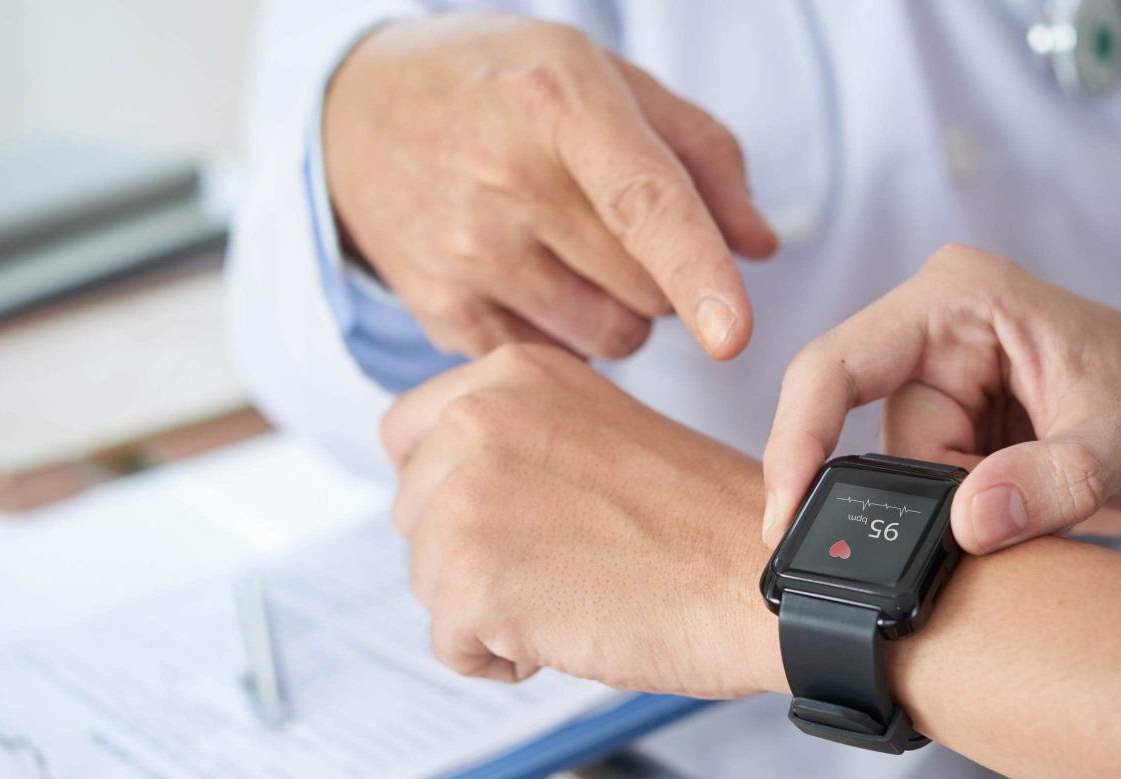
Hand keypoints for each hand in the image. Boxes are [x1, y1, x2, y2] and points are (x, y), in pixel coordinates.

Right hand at [326, 14, 775, 359]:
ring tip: (574, 252)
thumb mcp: (603, 77)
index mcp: (558, 101)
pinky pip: (553, 358)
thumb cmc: (502, 87)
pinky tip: (532, 279)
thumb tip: (760, 246)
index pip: (644, 202)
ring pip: (611, 335)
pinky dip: (568, 334)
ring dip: (621, 310)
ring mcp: (464, 252)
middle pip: (646, 287)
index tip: (734, 336)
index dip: (699, 271)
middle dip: (664, 275)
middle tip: (620, 228)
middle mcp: (504, 180)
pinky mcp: (439, 310)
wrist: (359, 113)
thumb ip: (699, 151)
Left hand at [379, 344, 783, 696]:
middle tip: (560, 556)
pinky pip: (450, 644)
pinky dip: (501, 656)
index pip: (407, 434)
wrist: (761, 578)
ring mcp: (469, 498)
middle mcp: (478, 421)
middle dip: (469, 549)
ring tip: (574, 588)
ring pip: (427, 580)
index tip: (495, 513)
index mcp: (511, 375)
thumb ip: (516, 435)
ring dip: (488, 603)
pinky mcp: (474, 579)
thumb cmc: (703, 519)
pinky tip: (567, 629)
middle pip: (412, 512)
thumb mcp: (596, 427)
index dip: (445, 487)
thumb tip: (447, 475)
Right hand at [762, 245, 1120, 553]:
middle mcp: (932, 333)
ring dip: (951, 511)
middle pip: (864, 434)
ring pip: (892, 475)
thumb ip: (1044, 484)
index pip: (837, 364)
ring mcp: (938, 380)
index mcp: (957, 299)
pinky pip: (916, 488)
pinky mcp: (949, 424)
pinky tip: (1012, 512)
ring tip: (1034, 506)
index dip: (798, 438)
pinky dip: (956, 519)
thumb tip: (964, 524)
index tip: (784, 513)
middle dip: (921, 495)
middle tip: (996, 519)